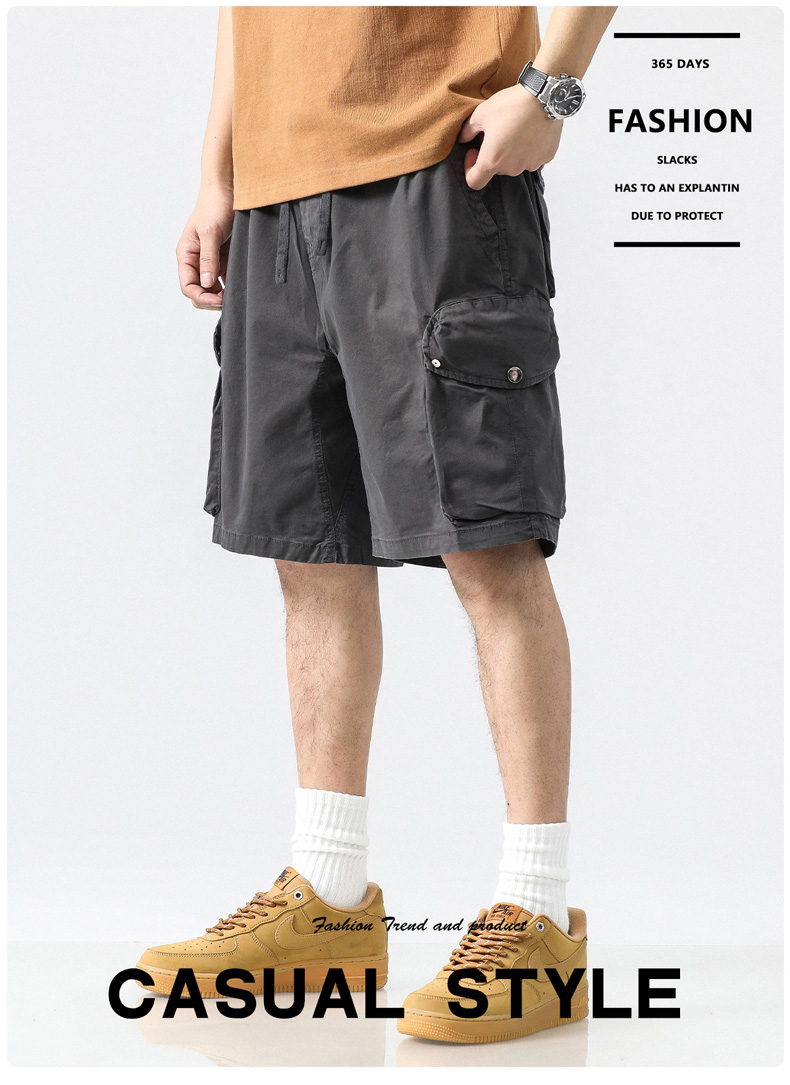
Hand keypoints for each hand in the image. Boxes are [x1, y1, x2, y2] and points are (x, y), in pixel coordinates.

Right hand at [176, 185, 234, 309]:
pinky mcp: (224, 258)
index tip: (218, 300)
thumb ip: (208, 258)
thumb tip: (206, 283)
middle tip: (229, 302)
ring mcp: (210, 260)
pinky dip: (231, 286)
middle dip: (211, 300)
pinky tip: (240, 288)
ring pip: (213, 288)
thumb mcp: (211, 232)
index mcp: (186, 254)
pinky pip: (226, 279)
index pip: (188, 286)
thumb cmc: (215, 205)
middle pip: (199, 291)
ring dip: (222, 295)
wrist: (229, 189)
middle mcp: (196, 260)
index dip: (201, 297)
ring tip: (237, 296)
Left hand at [458, 84, 562, 189]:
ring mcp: (530, 164)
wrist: (546, 95)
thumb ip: (467, 131)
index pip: (475, 181)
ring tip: (514, 130)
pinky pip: (532, 157)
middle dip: (492, 153)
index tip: (473, 152)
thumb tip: (463, 139)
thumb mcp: (481, 113)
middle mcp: (511, 168)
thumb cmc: (513, 104)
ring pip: (514, 164)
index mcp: (492, 161)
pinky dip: (527, 149)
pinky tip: (528, 132)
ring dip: (510, 152)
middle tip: (495, 133)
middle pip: (496, 169)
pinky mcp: (545, 157)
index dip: (469, 169)